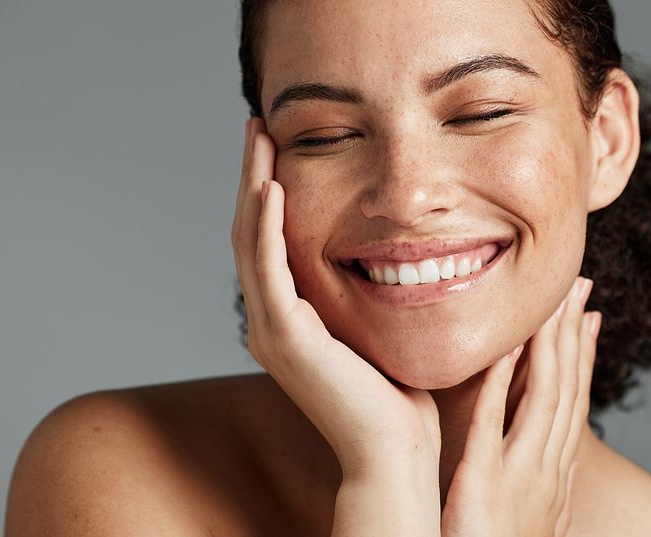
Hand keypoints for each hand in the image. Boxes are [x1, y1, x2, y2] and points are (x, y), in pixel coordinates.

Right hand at [230, 118, 440, 477]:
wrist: (394, 451)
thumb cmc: (398, 395)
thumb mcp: (381, 327)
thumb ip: (373, 290)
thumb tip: (398, 251)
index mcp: (291, 319)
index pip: (271, 242)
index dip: (270, 192)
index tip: (280, 148)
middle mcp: (272, 321)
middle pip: (252, 233)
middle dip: (255, 176)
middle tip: (259, 128)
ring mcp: (273, 330)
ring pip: (251, 243)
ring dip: (254, 186)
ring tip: (259, 138)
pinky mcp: (286, 339)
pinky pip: (269, 270)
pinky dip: (267, 227)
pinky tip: (273, 187)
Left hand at [440, 277, 600, 536]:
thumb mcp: (532, 510)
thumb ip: (540, 475)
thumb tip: (552, 452)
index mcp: (555, 470)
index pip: (574, 400)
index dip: (583, 355)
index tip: (588, 314)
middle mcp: (548, 466)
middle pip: (567, 388)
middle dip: (574, 335)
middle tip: (580, 287)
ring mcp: (521, 473)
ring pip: (544, 396)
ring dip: (550, 345)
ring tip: (552, 301)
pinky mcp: (484, 481)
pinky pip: (494, 422)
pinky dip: (500, 382)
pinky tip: (501, 348)